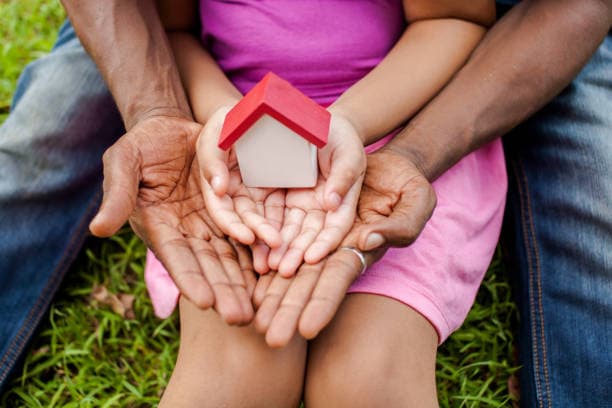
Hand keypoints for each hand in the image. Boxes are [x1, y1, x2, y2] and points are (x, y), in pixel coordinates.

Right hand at [89, 115, 255, 323]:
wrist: (169, 128)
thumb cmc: (140, 145)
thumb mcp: (123, 163)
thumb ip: (116, 195)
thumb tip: (98, 229)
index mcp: (158, 225)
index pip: (176, 257)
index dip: (190, 279)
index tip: (205, 302)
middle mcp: (185, 231)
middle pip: (207, 266)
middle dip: (223, 292)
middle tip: (240, 318)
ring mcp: (208, 223)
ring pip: (230, 256)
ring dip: (243, 282)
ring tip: (257, 307)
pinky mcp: (227, 211)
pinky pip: (245, 234)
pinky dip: (257, 253)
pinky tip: (272, 272)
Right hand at [197, 107, 283, 252]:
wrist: (266, 108)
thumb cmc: (237, 115)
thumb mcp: (220, 126)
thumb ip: (212, 155)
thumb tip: (219, 190)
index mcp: (218, 180)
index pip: (221, 209)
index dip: (231, 224)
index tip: (246, 237)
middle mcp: (236, 192)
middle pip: (244, 220)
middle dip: (257, 235)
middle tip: (274, 245)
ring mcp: (256, 193)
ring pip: (263, 220)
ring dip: (271, 237)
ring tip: (284, 249)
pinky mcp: (275, 193)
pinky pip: (281, 213)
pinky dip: (286, 225)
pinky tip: (297, 238)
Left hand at [251, 147, 436, 344]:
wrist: (385, 164)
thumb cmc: (407, 183)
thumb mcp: (416, 200)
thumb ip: (401, 225)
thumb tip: (367, 240)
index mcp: (361, 246)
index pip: (338, 278)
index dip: (323, 303)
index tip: (306, 330)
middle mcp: (335, 248)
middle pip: (308, 282)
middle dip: (289, 311)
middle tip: (269, 340)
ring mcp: (316, 235)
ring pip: (289, 267)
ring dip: (272, 294)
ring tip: (253, 322)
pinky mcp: (301, 217)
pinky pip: (280, 241)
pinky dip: (265, 261)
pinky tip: (250, 284)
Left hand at [267, 113, 365, 276]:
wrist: (318, 125)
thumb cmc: (340, 137)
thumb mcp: (348, 152)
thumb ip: (343, 176)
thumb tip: (331, 203)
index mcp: (342, 201)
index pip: (336, 227)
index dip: (325, 243)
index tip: (313, 258)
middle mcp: (321, 209)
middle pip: (310, 236)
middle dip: (297, 254)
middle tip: (284, 271)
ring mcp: (301, 206)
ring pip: (290, 232)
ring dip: (279, 249)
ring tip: (267, 266)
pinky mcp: (281, 199)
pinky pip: (271, 217)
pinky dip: (264, 231)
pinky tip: (253, 245)